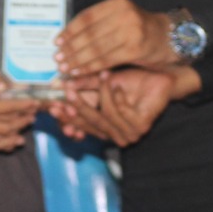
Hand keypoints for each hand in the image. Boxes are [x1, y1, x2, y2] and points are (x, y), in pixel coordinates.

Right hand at [54, 69, 173, 146]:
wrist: (159, 78)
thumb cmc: (130, 81)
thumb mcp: (100, 83)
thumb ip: (82, 87)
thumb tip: (58, 87)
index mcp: (105, 128)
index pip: (81, 128)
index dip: (67, 118)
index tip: (53, 107)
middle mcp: (116, 135)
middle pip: (91, 123)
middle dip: (78, 107)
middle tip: (67, 94)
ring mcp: (129, 133)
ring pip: (105, 116)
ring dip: (102, 95)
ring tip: (103, 76)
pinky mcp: (141, 126)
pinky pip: (120, 111)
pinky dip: (117, 96)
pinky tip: (118, 86)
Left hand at [55, 0, 176, 77]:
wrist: (169, 38)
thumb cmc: (139, 29)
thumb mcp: (120, 17)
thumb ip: (99, 23)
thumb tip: (67, 37)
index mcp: (117, 3)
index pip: (87, 17)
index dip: (70, 30)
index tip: (57, 41)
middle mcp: (124, 15)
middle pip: (89, 34)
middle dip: (71, 48)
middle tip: (58, 58)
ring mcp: (131, 32)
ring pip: (96, 48)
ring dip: (77, 60)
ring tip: (65, 67)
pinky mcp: (135, 49)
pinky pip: (106, 60)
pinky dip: (90, 67)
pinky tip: (79, 72)